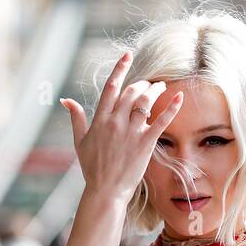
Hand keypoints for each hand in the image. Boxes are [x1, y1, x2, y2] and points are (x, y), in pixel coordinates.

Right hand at [61, 50, 182, 202]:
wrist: (105, 190)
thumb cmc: (92, 168)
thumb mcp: (80, 141)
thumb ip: (76, 118)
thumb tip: (66, 101)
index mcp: (100, 119)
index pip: (111, 87)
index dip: (120, 69)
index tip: (128, 55)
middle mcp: (115, 122)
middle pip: (131, 92)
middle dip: (141, 84)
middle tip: (148, 84)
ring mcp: (130, 132)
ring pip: (145, 102)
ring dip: (154, 91)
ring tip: (160, 87)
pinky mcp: (145, 144)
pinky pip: (160, 121)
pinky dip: (171, 108)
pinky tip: (179, 97)